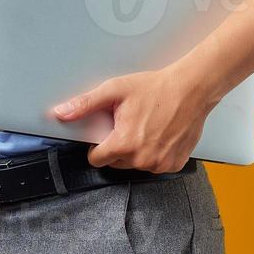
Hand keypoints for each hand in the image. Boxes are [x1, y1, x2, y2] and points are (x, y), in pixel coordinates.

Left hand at [52, 66, 219, 172]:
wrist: (192, 88)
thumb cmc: (156, 88)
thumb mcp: (116, 90)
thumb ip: (86, 104)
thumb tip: (61, 113)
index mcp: (124, 144)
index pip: (96, 159)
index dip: (99, 145)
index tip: (109, 133)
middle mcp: (142, 159)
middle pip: (116, 162)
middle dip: (119, 146)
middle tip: (132, 124)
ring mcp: (160, 164)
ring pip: (136, 165)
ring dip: (138, 151)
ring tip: (149, 127)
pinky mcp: (174, 165)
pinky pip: (156, 165)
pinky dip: (156, 153)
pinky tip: (162, 135)